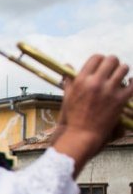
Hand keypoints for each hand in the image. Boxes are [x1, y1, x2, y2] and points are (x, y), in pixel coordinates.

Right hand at [55, 54, 132, 172]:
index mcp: (81, 80)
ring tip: (120, 77)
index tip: (102, 66)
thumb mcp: (67, 97)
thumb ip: (69, 80)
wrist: (81, 135)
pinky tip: (130, 83)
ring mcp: (109, 90)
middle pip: (112, 60)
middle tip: (112, 71)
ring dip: (123, 71)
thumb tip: (67, 66)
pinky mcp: (120, 99)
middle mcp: (95, 82)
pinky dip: (132, 81)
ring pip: (124, 68)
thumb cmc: (72, 117)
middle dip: (113, 64)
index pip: (96, 58)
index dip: (100, 60)